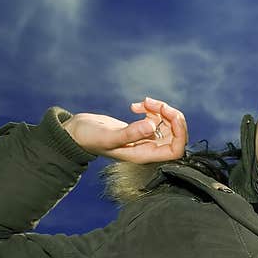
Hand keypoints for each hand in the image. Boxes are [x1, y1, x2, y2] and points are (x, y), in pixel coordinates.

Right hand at [63, 97, 187, 162]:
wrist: (76, 133)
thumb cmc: (89, 139)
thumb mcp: (109, 136)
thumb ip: (130, 133)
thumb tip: (152, 126)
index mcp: (145, 155)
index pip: (176, 149)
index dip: (180, 133)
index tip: (171, 116)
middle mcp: (148, 148)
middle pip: (175, 134)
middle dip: (170, 116)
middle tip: (154, 104)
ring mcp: (145, 138)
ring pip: (167, 123)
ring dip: (160, 109)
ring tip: (143, 102)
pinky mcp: (141, 128)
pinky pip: (156, 117)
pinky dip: (150, 108)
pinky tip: (135, 106)